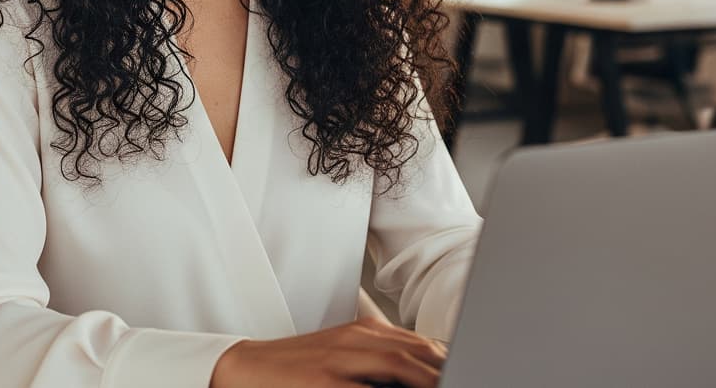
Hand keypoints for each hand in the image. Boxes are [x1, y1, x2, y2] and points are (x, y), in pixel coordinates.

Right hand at [209, 316, 445, 387]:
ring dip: (426, 376)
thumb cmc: (297, 366)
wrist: (246, 366)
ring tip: (450, 384)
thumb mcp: (341, 354)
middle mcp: (356, 340)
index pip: (416, 342)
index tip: (466, 365)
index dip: (445, 357)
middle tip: (469, 375)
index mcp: (363, 332)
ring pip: (396, 364)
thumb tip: (413, 371)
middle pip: (413, 351)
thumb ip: (376, 359)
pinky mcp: (324, 381)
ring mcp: (340, 360)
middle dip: (443, 366)